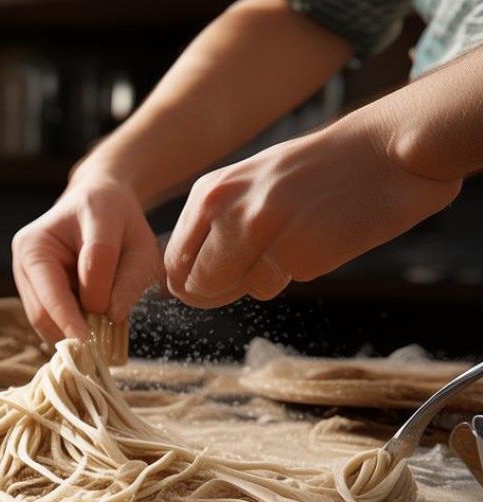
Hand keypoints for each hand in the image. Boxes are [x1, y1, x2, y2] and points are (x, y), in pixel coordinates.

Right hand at [11, 177, 163, 341]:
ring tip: (97, 346)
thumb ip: (127, 277)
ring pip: (41, 320)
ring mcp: (22, 271)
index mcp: (44, 237)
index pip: (60, 289)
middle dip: (70, 335)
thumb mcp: (137, 241)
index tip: (96, 346)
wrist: (98, 201)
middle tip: (97, 360)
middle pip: (42, 311)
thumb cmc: (120, 220)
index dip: (80, 318)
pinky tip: (89, 330)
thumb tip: (109, 315)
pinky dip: (67, 329)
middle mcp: (25, 254)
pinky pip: (46, 318)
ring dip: (68, 335)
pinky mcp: (29, 288)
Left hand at [164, 120, 462, 307]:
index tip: (209, 285)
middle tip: (254, 273)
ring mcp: (261, 232)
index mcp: (211, 191)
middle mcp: (227, 210)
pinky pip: (274, 287)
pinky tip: (316, 243)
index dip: (189, 282)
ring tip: (291, 244)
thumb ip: (218, 224)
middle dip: (218, 291)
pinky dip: (292, 275)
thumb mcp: (253, 183)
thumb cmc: (320, 171)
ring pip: (235, 289)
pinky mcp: (297, 254)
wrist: (386, 150)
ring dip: (258, 281)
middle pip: (197, 284)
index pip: (175, 259)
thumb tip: (187, 282)